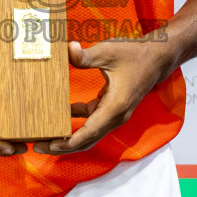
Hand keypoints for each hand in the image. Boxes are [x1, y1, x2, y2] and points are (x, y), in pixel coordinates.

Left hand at [36, 38, 179, 154]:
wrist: (158, 57)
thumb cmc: (135, 54)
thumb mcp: (108, 52)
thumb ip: (86, 56)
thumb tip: (68, 50)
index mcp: (115, 107)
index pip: (89, 133)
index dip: (68, 142)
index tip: (50, 145)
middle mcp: (115, 116)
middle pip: (87, 140)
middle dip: (63, 146)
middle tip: (38, 146)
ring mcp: (115, 114)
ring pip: (90, 133)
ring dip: (69, 137)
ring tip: (45, 136)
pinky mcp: (112, 108)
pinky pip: (93, 121)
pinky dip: (78, 121)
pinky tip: (61, 114)